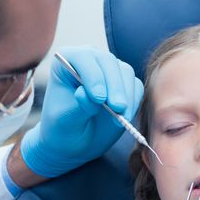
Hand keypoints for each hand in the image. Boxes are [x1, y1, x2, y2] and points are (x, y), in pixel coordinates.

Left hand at [21, 46, 143, 176]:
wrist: (75, 140)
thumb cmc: (63, 128)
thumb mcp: (65, 120)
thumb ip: (78, 106)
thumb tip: (84, 92)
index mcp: (67, 60)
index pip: (83, 58)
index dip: (93, 76)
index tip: (99, 99)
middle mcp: (90, 59)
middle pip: (108, 62)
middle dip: (114, 86)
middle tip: (117, 108)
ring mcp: (109, 70)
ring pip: (125, 73)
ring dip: (126, 96)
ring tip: (121, 118)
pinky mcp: (125, 84)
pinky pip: (136, 86)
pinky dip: (134, 102)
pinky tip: (125, 118)